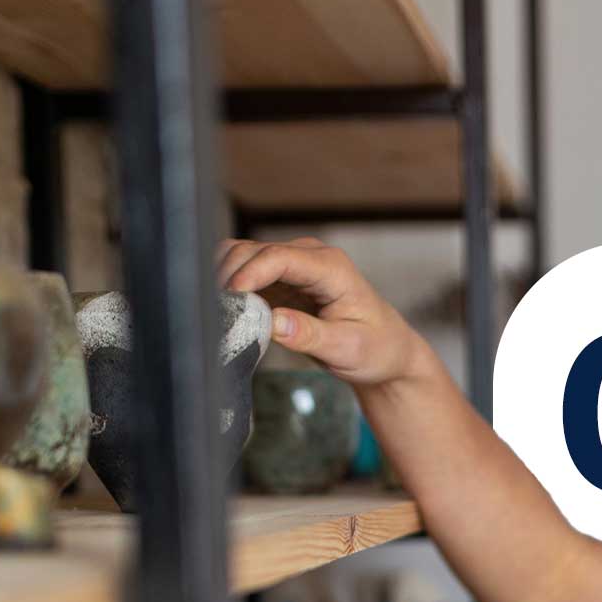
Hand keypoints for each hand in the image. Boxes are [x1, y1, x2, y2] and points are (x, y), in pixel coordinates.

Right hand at [215, 237, 429, 387]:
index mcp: (330, 267)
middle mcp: (309, 257)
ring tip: (218, 314)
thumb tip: (273, 323)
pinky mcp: (280, 279)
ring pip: (242, 257)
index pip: (279, 257)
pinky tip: (227, 312)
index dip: (249, 274)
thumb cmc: (374, 348)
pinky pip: (244, 272)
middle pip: (252, 251)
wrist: (385, 350)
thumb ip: (309, 335)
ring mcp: (292, 265)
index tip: (230, 299)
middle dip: (228, 277)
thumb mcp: (347, 348)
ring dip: (224, 279)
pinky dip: (229, 287)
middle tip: (216, 314)